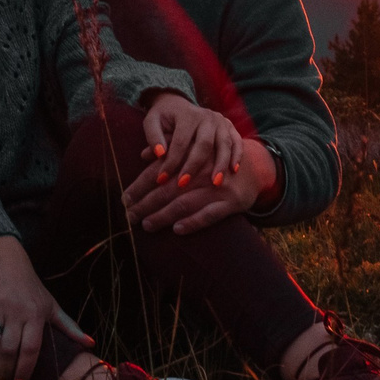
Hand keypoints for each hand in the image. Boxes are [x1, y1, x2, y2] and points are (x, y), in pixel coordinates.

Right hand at [0, 234, 88, 379]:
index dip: (24, 370)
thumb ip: (68, 326)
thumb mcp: (51, 305)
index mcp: (36, 314)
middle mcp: (16, 310)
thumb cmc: (31, 288)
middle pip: (8, 349)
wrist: (5, 259)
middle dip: (5, 372)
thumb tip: (90, 343)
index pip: (30, 349)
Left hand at [125, 137, 276, 233]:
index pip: (159, 172)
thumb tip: (144, 154)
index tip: (124, 199)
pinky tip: (177, 229)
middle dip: (146, 204)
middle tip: (129, 215)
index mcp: (191, 155)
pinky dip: (193, 222)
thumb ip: (170, 150)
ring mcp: (218, 188)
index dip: (140, 186)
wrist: (254, 166)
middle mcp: (202, 171)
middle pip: (168, 189)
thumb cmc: (216, 159)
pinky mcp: (231, 202)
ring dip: (163, 216)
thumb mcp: (195, 149)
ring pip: (185, 203)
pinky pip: (210, 215)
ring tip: (146, 224)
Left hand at [130, 94, 243, 218]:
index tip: (161, 179)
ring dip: (220, 164)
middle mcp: (207, 116)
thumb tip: (158, 154)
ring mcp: (221, 121)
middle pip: (204, 144)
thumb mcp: (152, 122)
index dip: (171, 161)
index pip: (180, 141)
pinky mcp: (230, 127)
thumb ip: (153, 136)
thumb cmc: (163, 118)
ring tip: (215, 183)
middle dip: (194, 166)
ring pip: (224, 144)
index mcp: (187, 114)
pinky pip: (237, 142)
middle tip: (184, 184)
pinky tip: (233, 171)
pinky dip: (237, 156)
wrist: (178, 104)